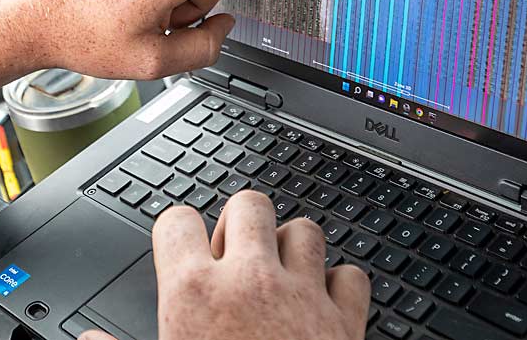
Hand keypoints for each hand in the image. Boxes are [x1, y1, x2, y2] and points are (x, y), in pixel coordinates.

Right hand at [85, 191, 366, 339]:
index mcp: (194, 294)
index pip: (176, 220)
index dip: (175, 231)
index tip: (178, 247)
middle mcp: (250, 281)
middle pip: (248, 204)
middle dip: (239, 222)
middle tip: (232, 256)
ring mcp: (303, 296)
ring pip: (304, 229)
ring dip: (292, 246)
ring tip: (278, 274)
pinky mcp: (345, 321)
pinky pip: (351, 276)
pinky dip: (339, 284)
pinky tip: (323, 304)